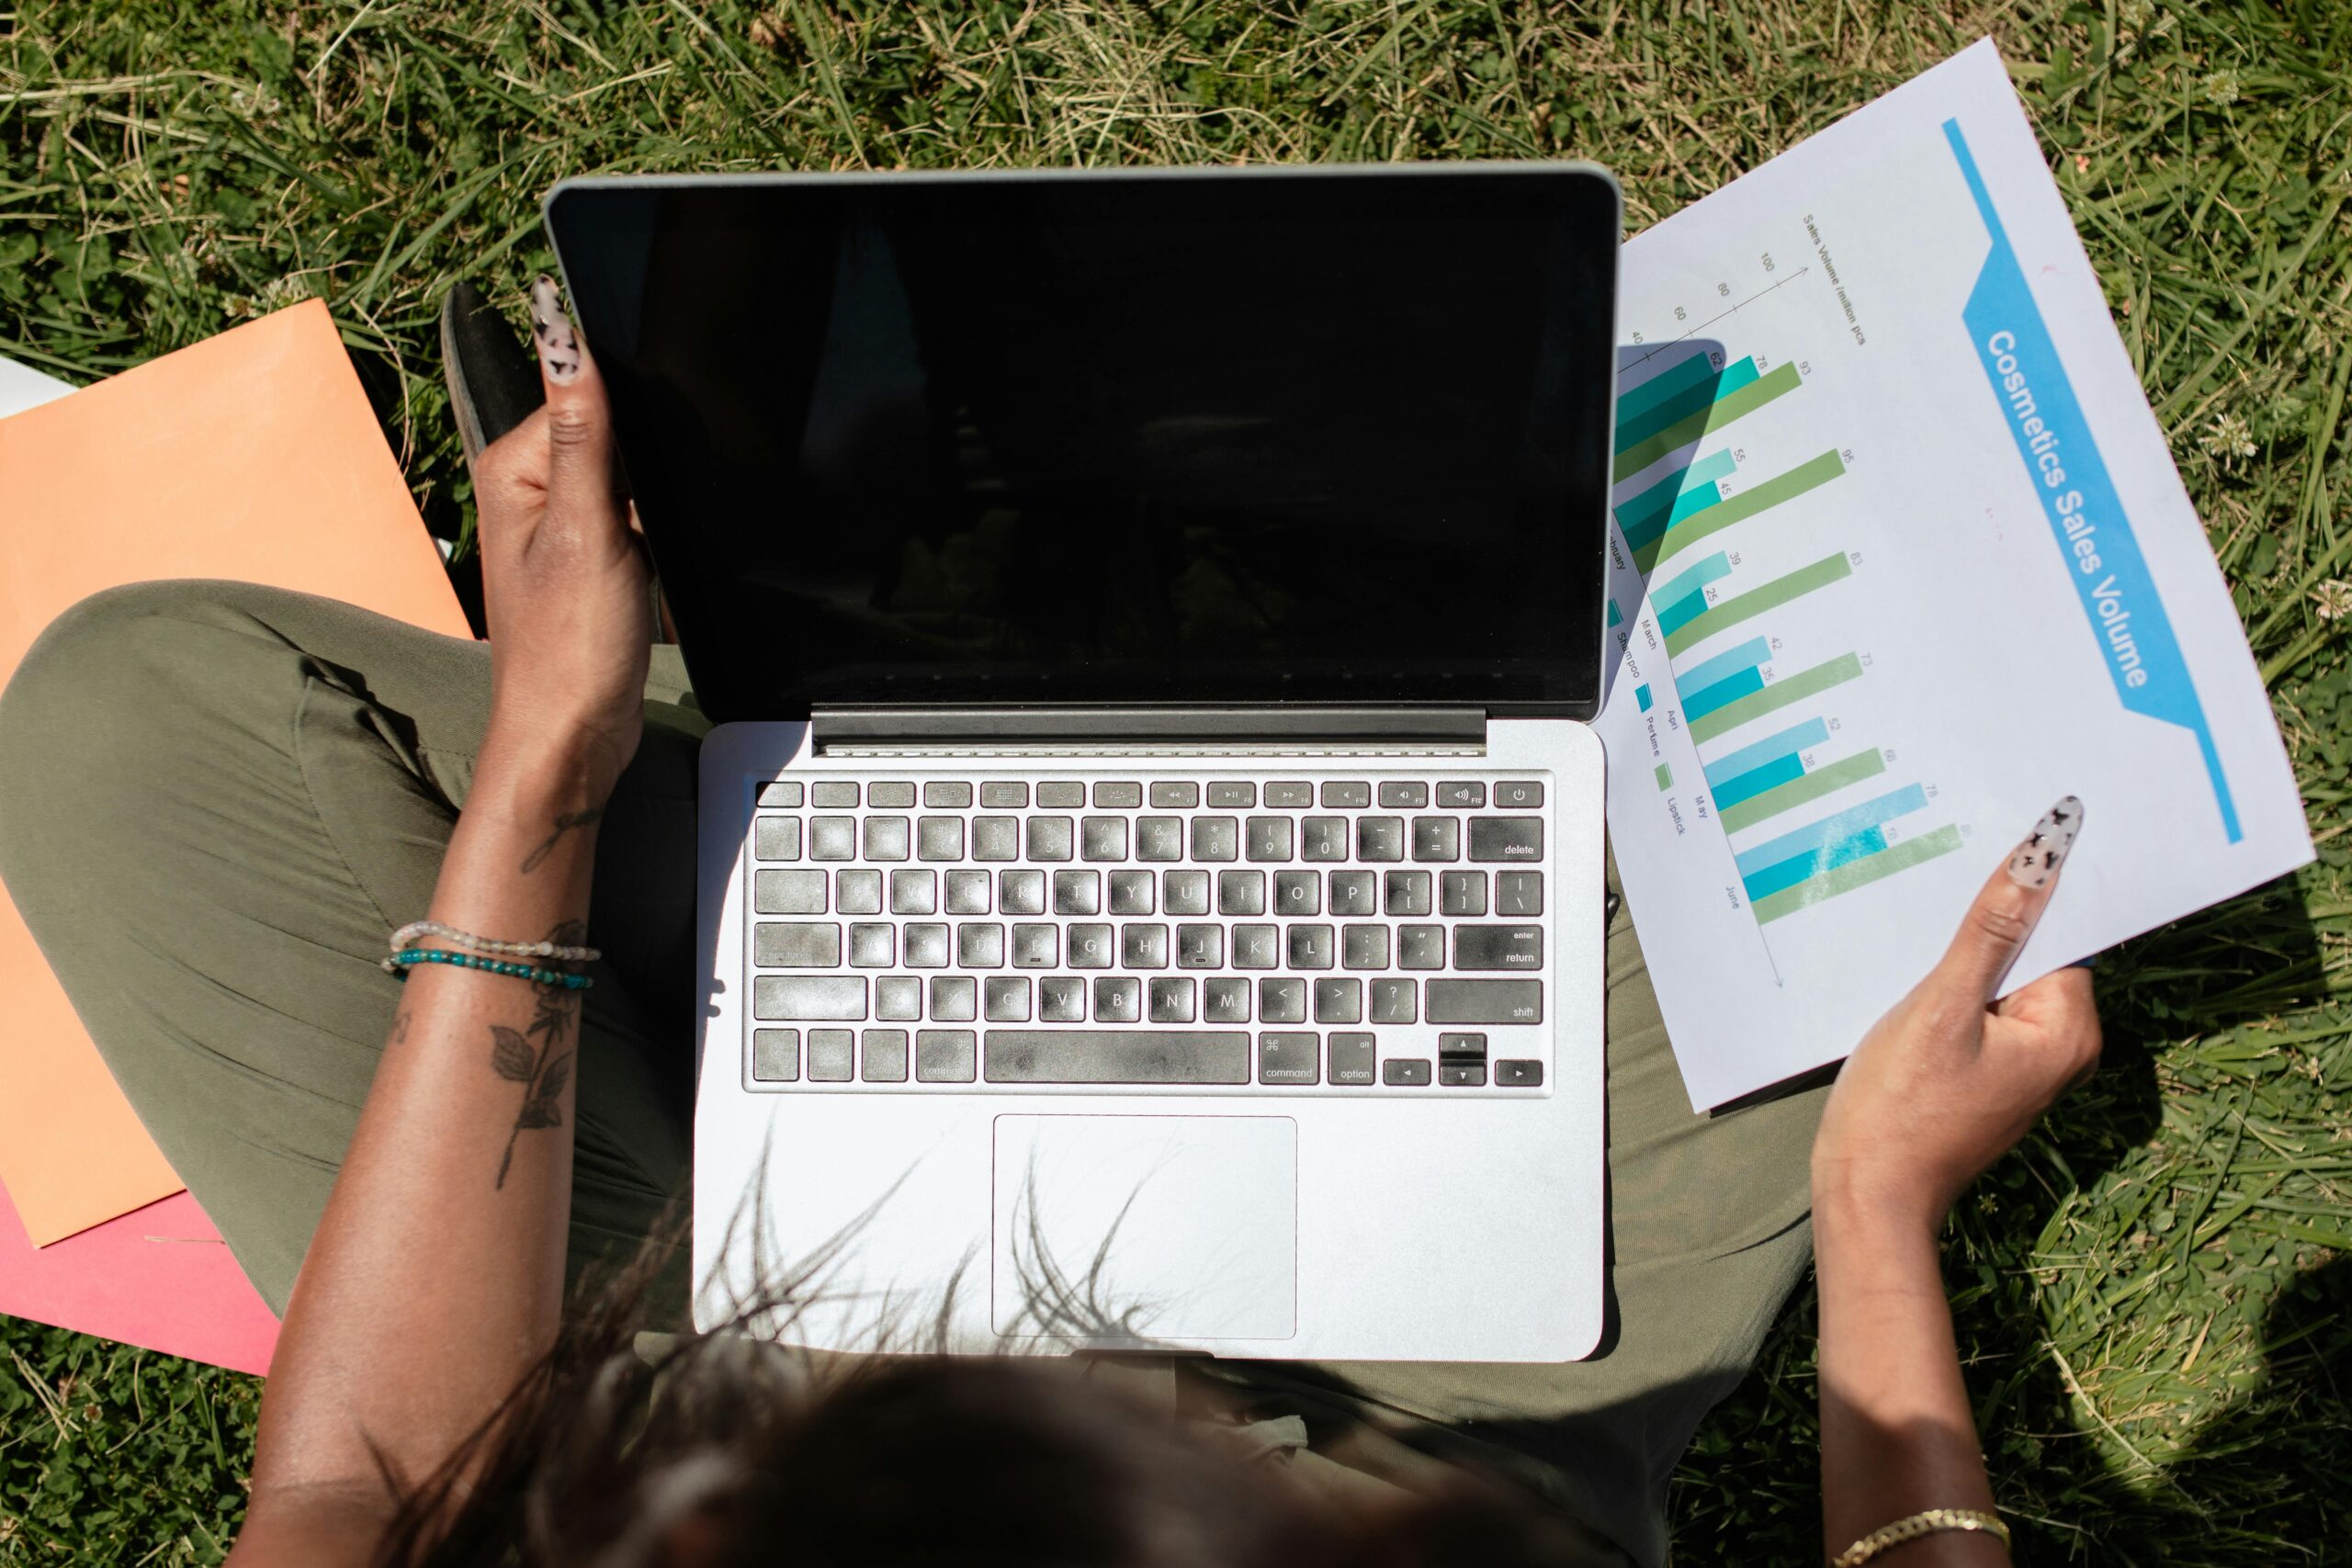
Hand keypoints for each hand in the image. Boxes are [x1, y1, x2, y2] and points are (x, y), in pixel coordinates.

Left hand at [468, 275, 652, 804]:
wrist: (575, 736)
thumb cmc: (569, 650)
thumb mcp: (587, 529)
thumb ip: (584, 432)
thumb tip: (564, 335)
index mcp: (513, 467)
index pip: (583, 392)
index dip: (633, 422)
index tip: (644, 480)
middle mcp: (529, 487)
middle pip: (610, 432)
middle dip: (645, 468)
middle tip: (640, 531)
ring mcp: (560, 522)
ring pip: (630, 476)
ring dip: (652, 505)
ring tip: (641, 555)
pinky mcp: (590, 553)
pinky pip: (635, 514)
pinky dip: (655, 531)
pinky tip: (651, 565)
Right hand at [1811, 797, 2100, 1235]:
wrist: (1868, 1194)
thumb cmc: (1901, 1109)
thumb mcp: (1942, 1006)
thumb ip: (1992, 929)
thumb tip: (2042, 853)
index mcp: (2068, 1031)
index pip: (2061, 931)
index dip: (2022, 894)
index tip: (1983, 858)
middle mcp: (2063, 1049)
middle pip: (2033, 954)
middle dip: (1987, 928)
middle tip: (1933, 902)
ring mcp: (2028, 1066)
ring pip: (2002, 980)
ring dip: (1963, 961)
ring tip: (1916, 955)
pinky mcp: (1993, 1075)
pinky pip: (1983, 1011)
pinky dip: (1953, 993)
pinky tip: (1914, 991)